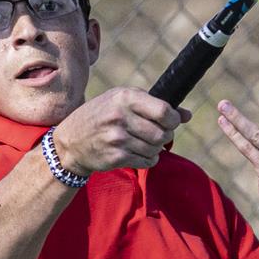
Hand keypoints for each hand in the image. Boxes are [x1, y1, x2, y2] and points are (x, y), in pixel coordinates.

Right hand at [51, 89, 184, 174]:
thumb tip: (187, 115)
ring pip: (157, 148)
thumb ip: (154, 104)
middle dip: (165, 135)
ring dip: (155, 148)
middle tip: (156, 134)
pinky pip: (148, 161)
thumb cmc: (101, 116)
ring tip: (143, 142)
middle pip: (163, 133)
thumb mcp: (121, 101)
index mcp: (124, 98)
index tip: (171, 121)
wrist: (71, 142)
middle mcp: (120, 117)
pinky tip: (136, 152)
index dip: (173, 119)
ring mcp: (118, 138)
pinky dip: (148, 158)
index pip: (163, 111)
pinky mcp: (117, 157)